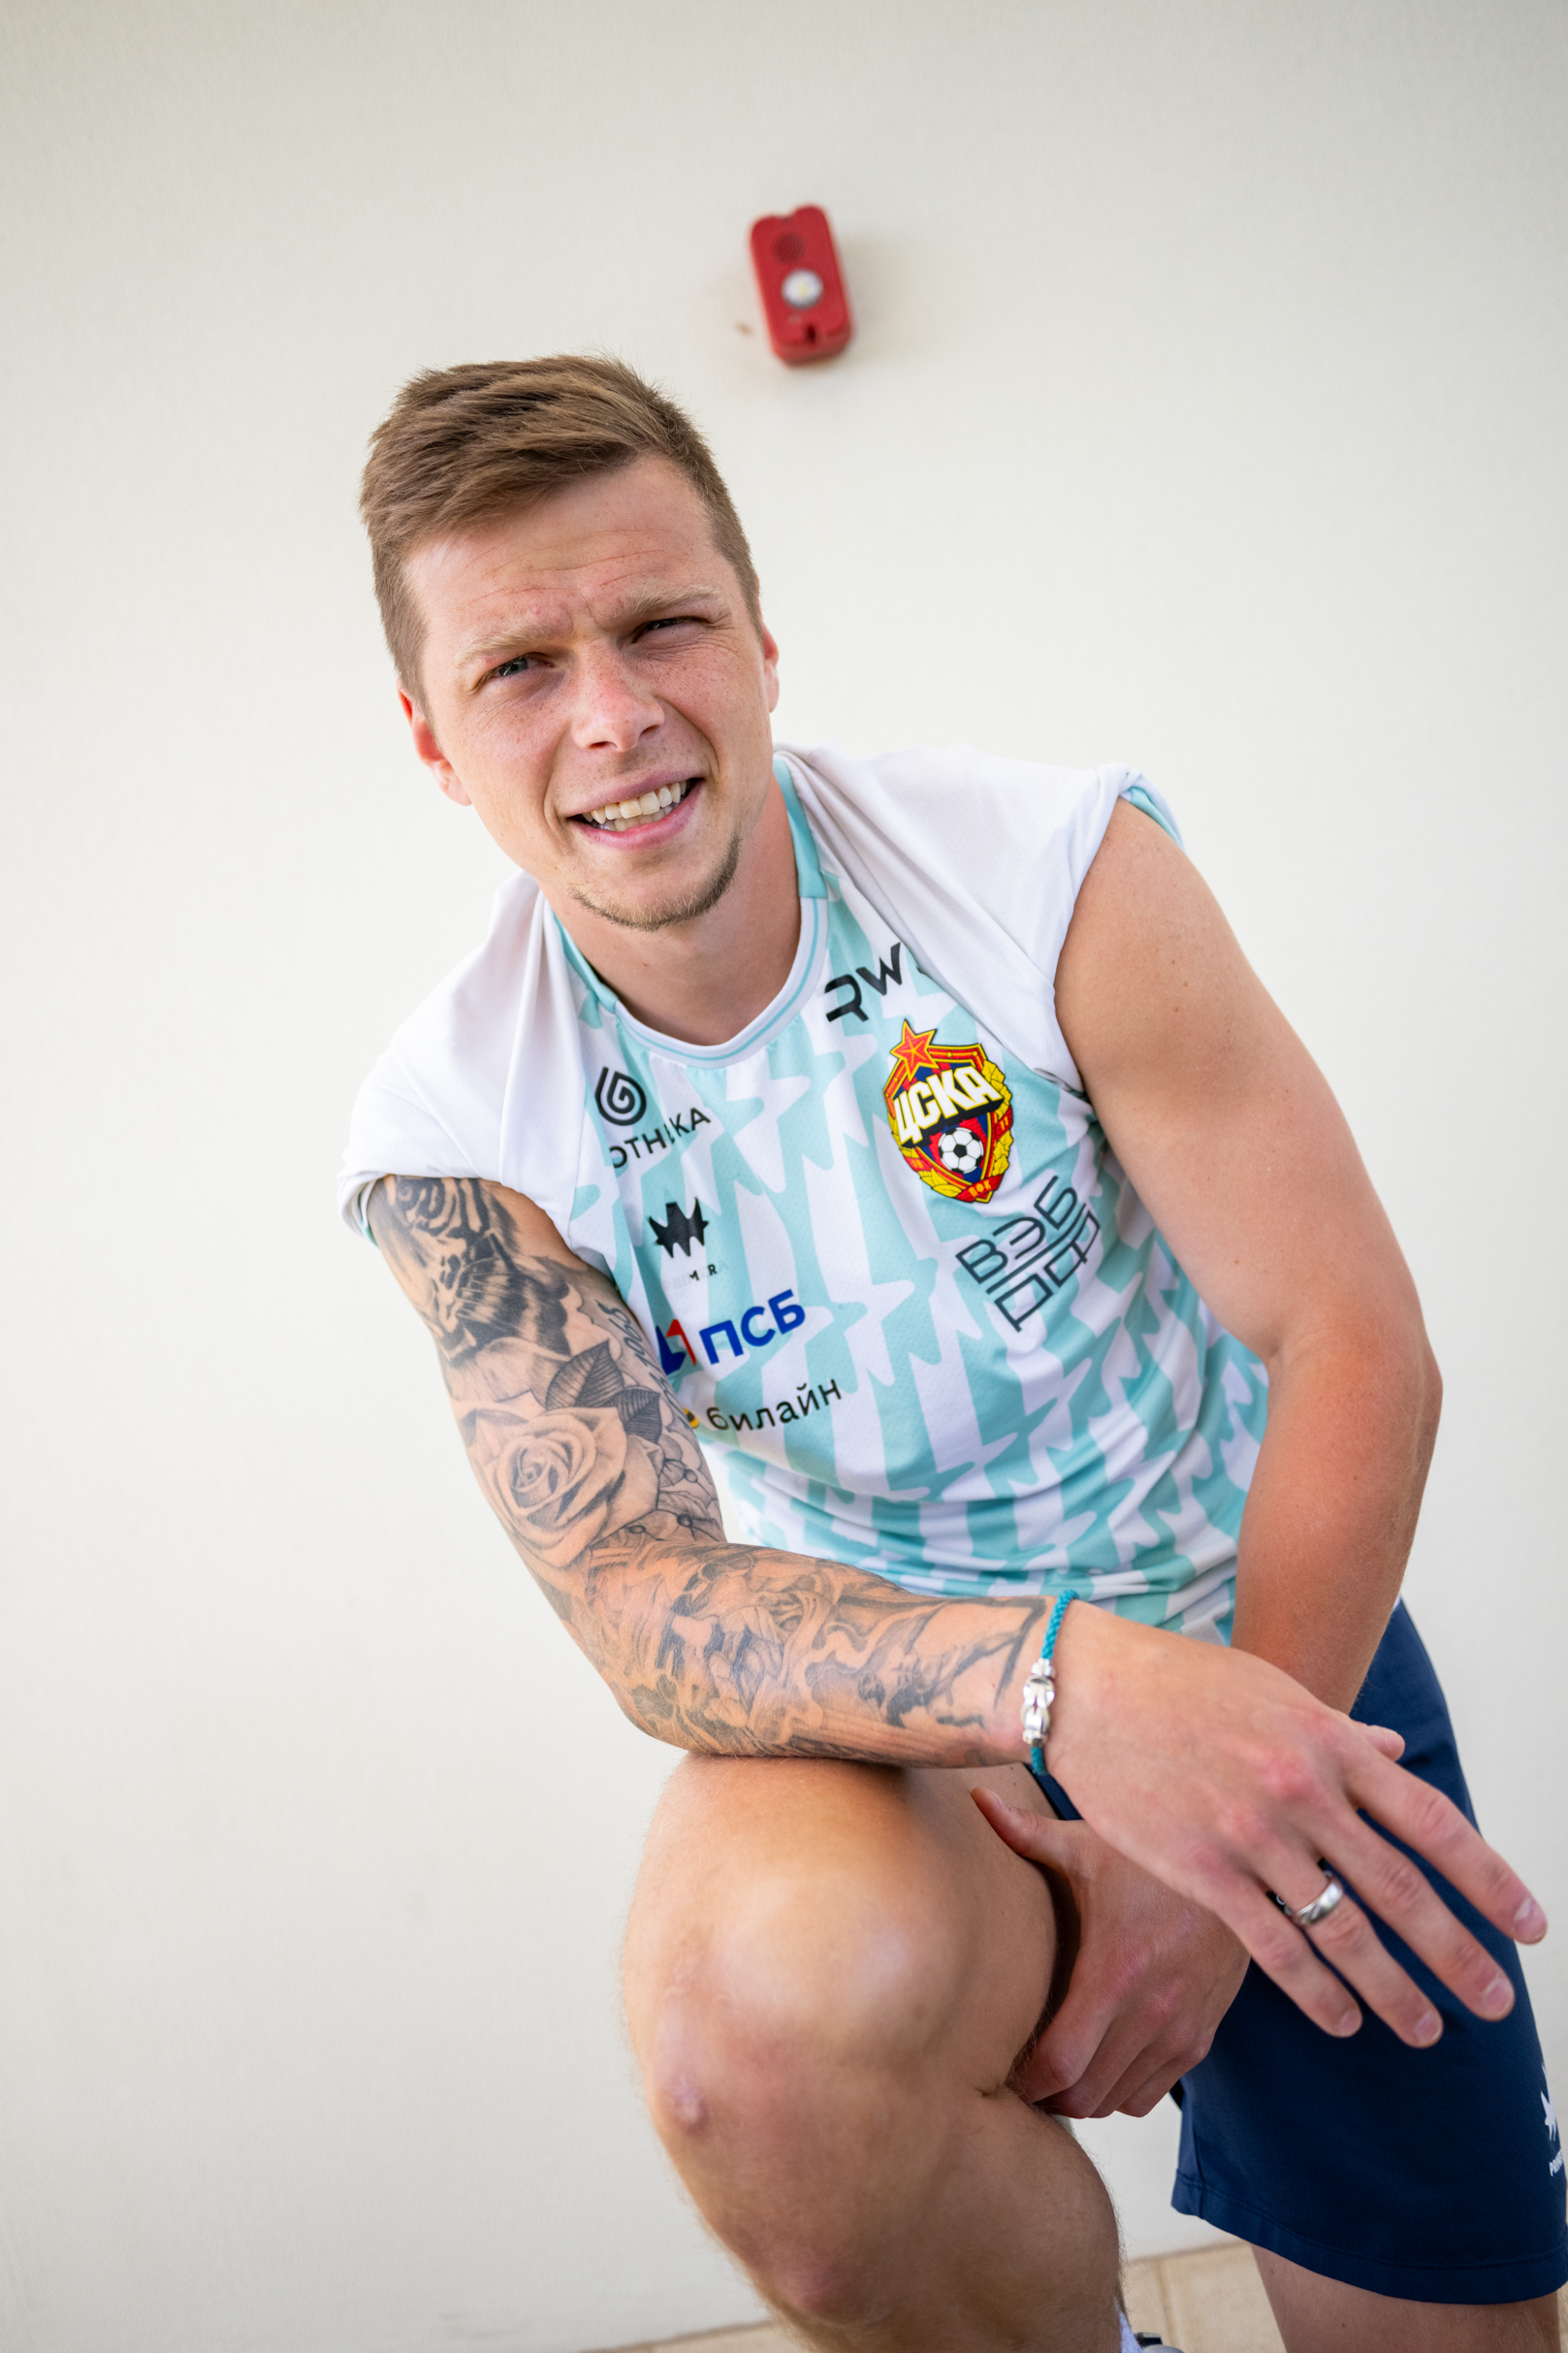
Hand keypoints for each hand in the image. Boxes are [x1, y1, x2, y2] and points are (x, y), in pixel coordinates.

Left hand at [973, 1799, 1248, 2116]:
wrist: (1242, 1870)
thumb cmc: (1154, 1856)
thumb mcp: (1090, 1842)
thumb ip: (1027, 1832)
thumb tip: (977, 1798)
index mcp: (1115, 1970)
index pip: (1060, 2063)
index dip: (1024, 2079)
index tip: (1001, 2064)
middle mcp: (1150, 2012)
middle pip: (1083, 2096)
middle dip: (1045, 2094)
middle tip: (1018, 2071)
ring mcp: (1179, 2031)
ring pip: (1115, 2102)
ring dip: (1080, 2095)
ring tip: (1053, 2067)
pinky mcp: (1201, 2039)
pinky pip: (1149, 2095)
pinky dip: (1118, 2090)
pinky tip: (1097, 2058)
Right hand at [1034, 1604, 1547, 2048]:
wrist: (1087, 1686)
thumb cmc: (1181, 1682)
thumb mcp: (1273, 1691)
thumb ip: (1339, 1731)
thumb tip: (1396, 1752)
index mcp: (1331, 1741)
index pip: (1433, 1822)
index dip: (1489, 1880)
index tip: (1529, 1926)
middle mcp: (1303, 1789)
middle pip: (1401, 1889)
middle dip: (1457, 1953)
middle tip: (1496, 2001)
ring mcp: (1252, 1833)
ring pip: (1343, 1930)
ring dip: (1394, 1990)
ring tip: (1426, 2030)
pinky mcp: (1201, 1871)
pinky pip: (1274, 1948)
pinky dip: (1317, 1994)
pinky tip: (1344, 2022)